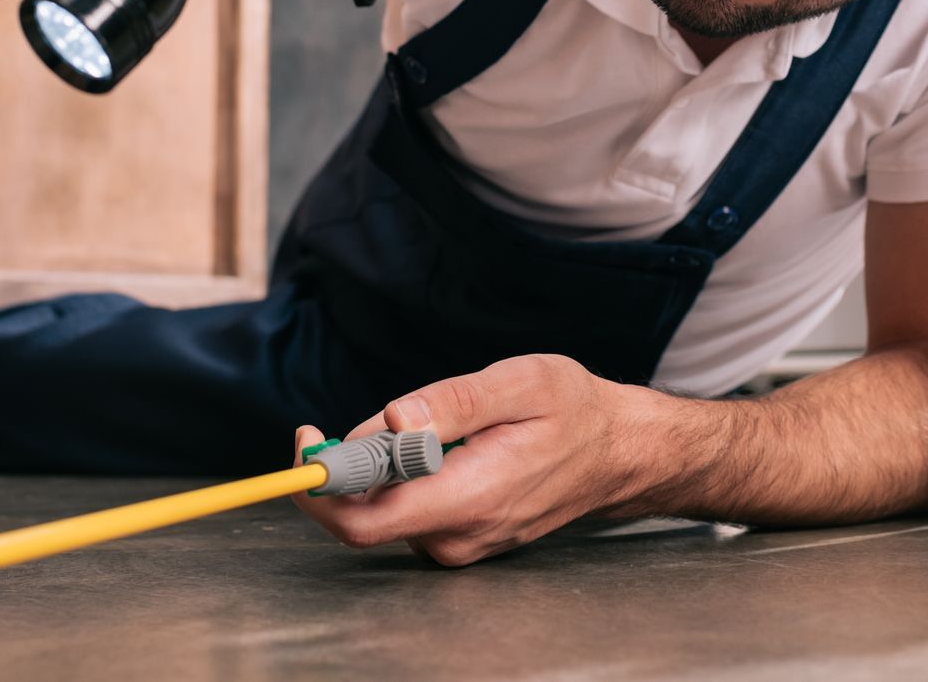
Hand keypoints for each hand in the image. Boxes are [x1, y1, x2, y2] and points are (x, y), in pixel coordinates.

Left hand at [291, 355, 657, 566]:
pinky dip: (404, 477)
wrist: (618, 452)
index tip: (309, 436)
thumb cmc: (574, 410)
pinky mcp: (460, 540)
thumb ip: (452, 403)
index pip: (362, 520)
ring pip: (385, 509)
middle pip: (364, 516)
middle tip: (367, 419)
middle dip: (350, 465)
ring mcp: (460, 545)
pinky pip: (407, 511)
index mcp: (469, 499)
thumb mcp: (520, 382)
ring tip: (440, 427)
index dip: (321, 482)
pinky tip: (446, 449)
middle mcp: (459, 536)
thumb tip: (390, 422)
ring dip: (385, 466)